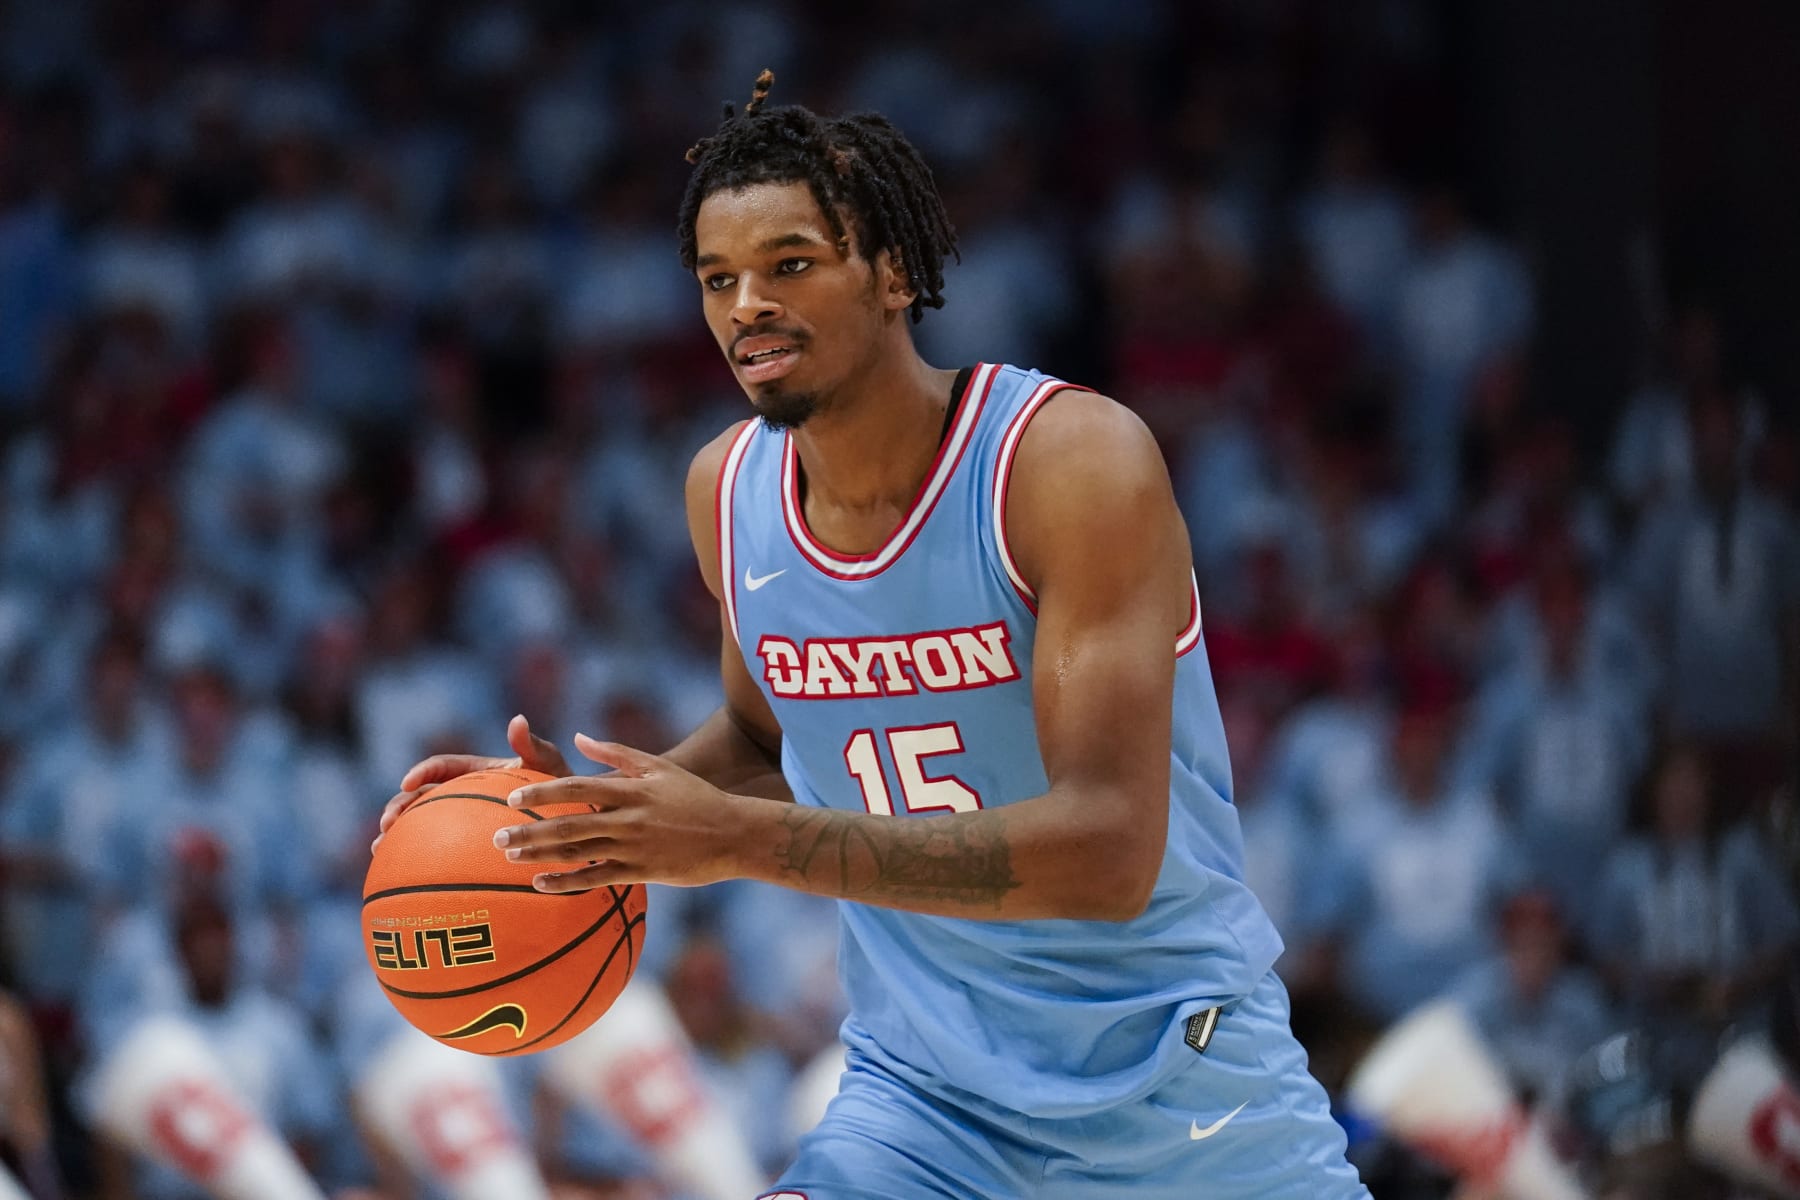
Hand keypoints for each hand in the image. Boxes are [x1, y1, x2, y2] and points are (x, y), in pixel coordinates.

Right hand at [373, 715, 570, 851]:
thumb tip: (517, 720)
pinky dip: (418, 862)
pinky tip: (406, 881)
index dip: (422, 772)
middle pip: (421, 797)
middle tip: (386, 825)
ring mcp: (463, 823)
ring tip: (379, 850)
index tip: (407, 782)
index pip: (444, 767)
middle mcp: (466, 795)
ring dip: (396, 835)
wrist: (574, 829)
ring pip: (421, 827)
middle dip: (398, 806)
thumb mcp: (552, 770)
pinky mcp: (466, 849)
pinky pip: (438, 855)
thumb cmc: (565, 795)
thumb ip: (535, 748)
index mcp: (479, 772)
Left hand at [494, 734, 753, 891]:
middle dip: (530, 830)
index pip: (578, 787)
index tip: (512, 797)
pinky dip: (567, 882)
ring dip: (541, 855)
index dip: (543, 792)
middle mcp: (630, 818)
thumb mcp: (659, 767)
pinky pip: (597, 879)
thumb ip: (617, 753)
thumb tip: (579, 738)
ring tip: (510, 857)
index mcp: (632, 788)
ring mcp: (635, 847)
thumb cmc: (696, 796)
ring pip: (579, 852)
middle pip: (569, 824)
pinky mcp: (643, 872)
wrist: (735, 834)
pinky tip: (541, 884)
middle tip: (497, 837)